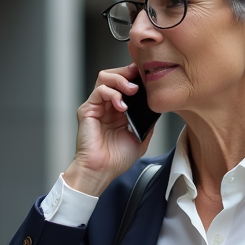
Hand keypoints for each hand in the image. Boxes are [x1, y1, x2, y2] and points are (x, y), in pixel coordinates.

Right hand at [63, 65, 153, 195]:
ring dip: (120, 80)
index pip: (125, 84)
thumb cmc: (116, 159)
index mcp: (118, 110)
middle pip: (114, 75)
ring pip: (105, 78)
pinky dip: (112, 93)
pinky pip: (99, 91)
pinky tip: (122, 106)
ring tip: (132, 90)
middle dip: (128, 73)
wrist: (102, 171)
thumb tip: (157, 108)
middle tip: (140, 79)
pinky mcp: (87, 110)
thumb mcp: (140, 138)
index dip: (135, 77)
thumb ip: (147, 122)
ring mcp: (96, 106)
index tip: (148, 77)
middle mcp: (107, 105)